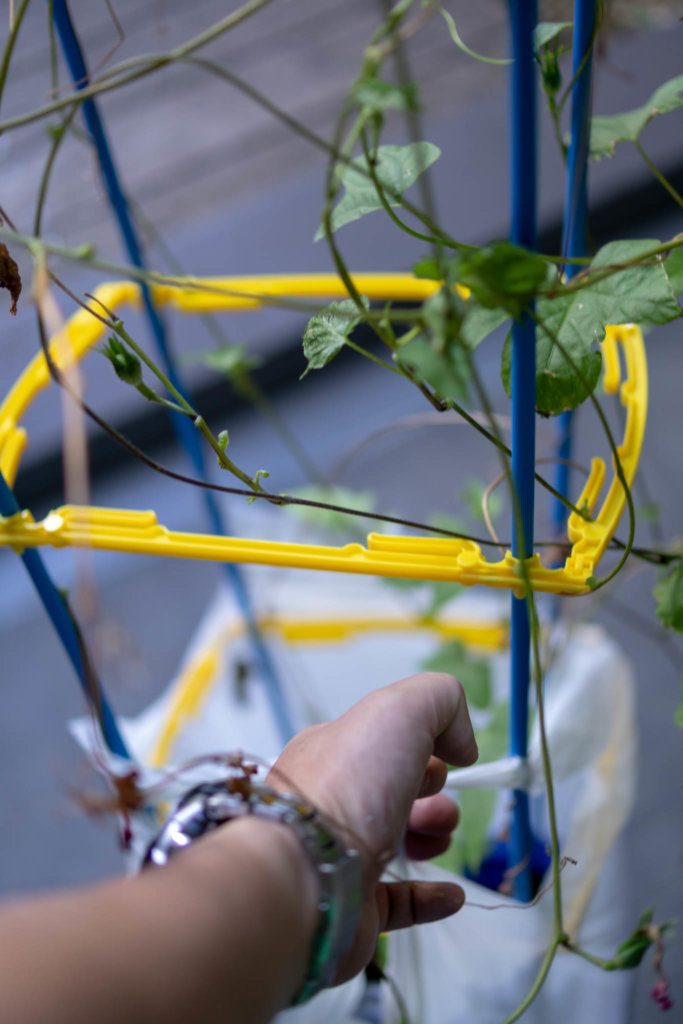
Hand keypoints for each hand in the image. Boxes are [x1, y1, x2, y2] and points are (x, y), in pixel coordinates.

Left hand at [268, 671, 477, 980]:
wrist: (305, 874)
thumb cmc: (348, 786)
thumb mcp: (398, 710)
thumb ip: (439, 700)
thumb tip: (461, 743)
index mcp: (334, 751)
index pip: (382, 742)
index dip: (420, 745)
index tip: (441, 757)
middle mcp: (331, 800)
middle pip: (394, 790)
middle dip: (431, 791)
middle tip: (437, 803)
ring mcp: (339, 856)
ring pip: (396, 842)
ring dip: (432, 836)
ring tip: (438, 838)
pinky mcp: (351, 908)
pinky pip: (395, 902)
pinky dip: (428, 896)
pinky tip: (451, 893)